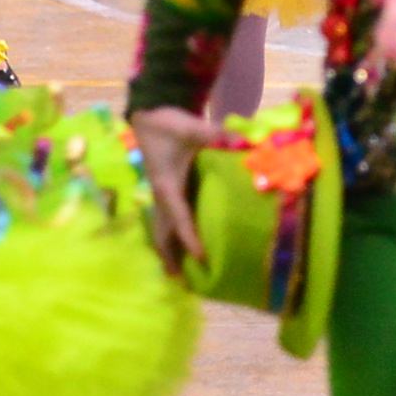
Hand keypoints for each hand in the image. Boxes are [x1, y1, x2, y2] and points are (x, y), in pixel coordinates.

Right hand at [129, 106, 234, 276]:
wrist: (149, 114)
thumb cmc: (168, 125)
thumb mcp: (194, 128)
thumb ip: (218, 135)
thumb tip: (245, 141)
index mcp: (167, 186)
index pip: (179, 218)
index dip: (189, 238)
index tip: (200, 257)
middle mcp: (161, 196)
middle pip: (163, 233)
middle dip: (170, 257)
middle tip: (180, 281)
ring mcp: (161, 194)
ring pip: (162, 228)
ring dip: (169, 249)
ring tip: (178, 274)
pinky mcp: (166, 189)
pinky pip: (168, 218)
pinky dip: (173, 234)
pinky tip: (182, 243)